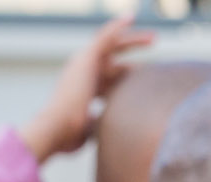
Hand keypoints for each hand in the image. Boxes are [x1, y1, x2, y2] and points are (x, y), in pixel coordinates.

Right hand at [17, 15, 151, 161]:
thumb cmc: (70, 136)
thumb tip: (113, 129)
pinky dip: (116, 27)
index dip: (128, 75)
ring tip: (153, 38)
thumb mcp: (92, 130)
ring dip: (132, 40)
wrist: (57, 128)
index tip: (146, 75)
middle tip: (153, 45)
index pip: (110, 77)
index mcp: (85, 89)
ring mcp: (84, 64)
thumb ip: (102, 125)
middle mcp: (84, 73)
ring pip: (111, 44)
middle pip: (112, 58)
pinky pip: (104, 38)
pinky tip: (130, 17)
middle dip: (133, 51)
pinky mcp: (86, 58)